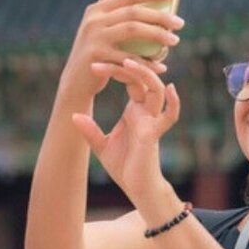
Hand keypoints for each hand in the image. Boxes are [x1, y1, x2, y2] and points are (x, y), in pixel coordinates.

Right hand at [57, 0, 182, 105]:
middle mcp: (94, 20)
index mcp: (96, 10)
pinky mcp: (97, 56)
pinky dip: (147, 62)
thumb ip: (106, 3)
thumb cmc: (93, 53)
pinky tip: (160, 66)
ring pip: (133, 29)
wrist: (75, 82)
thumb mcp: (96, 26)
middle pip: (133, 12)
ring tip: (174, 40)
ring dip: (157, 34)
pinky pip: (128, 58)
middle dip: (159, 16)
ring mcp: (94, 37)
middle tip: (180, 23)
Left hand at [69, 51, 180, 210]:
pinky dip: (174, 103)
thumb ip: (89, 130)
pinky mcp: (154, 134)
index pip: (130, 80)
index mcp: (135, 110)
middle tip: (100, 62)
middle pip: (142, 79)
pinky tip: (172, 88)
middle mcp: (146, 111)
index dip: (116, 69)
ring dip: (144, 74)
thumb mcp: (101, 145)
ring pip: (156, 89)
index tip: (94, 65)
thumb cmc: (123, 166)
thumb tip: (74, 116)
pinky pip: (169, 116)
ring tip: (127, 62)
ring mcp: (152, 120)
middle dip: (124, 67)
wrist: (136, 187)